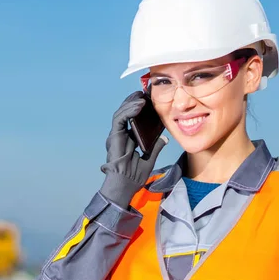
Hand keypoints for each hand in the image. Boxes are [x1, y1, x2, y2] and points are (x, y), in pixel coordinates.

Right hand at [99, 91, 167, 207]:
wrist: (125, 185)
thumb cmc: (134, 176)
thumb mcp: (149, 159)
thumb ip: (155, 148)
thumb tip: (164, 139)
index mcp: (128, 139)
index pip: (132, 119)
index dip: (139, 108)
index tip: (150, 101)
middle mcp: (120, 135)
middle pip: (126, 113)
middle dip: (134, 101)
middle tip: (145, 93)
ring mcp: (116, 135)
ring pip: (122, 113)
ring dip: (132, 102)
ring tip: (142, 96)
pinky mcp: (114, 136)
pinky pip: (120, 118)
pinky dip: (129, 110)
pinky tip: (139, 105)